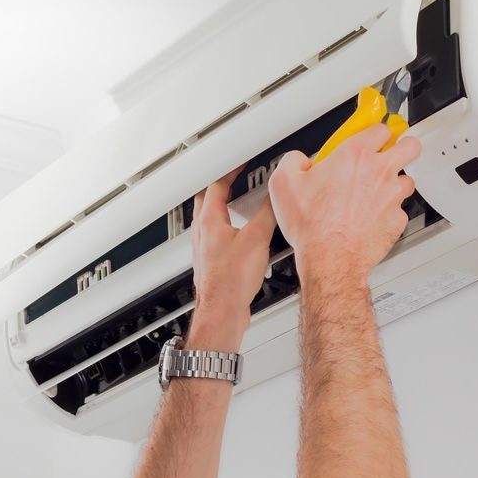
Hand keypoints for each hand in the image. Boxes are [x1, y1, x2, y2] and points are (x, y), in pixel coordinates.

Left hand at [189, 167, 276, 350]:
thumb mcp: (257, 239)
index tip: (242, 164)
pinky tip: (242, 237)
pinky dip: (228, 228)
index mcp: (210, 221)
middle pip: (207, 199)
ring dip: (224, 207)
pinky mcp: (211, 262)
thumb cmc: (231, 282)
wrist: (223, 313)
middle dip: (222, 186)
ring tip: (240, 204)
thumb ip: (267, 212)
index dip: (231, 171)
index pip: (217, 185)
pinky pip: (216, 236)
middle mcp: (202, 232)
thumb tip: (276, 195)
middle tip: (236, 179)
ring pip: (210, 218)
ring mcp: (204, 248)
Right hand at [268, 124, 420, 282]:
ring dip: (395, 181)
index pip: (379, 128)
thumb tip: (299, 160)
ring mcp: (392, 196)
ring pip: (407, 179)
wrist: (330, 259)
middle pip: (410, 145)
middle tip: (390, 153)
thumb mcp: (284, 183)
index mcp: (354, 156)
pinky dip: (390, 211)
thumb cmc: (313, 226)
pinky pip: (400, 209)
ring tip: (378, 189)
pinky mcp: (397, 219)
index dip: (374, 131)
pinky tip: (374, 216)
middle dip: (402, 146)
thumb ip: (293, 161)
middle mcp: (379, 172)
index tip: (370, 134)